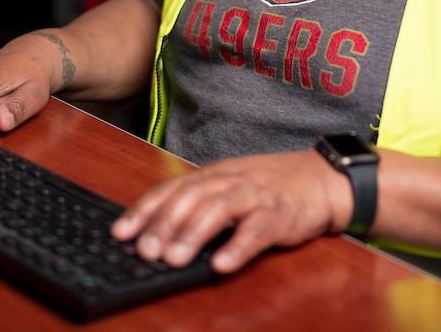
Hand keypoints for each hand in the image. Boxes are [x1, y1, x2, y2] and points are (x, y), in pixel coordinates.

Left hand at [111, 150, 352, 273]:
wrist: (320, 178)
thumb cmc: (268, 187)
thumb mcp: (230, 187)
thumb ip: (199, 204)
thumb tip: (157, 233)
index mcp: (213, 174)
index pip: (171, 188)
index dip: (144, 209)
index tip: (120, 232)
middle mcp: (229, 180)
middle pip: (190, 198)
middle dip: (164, 224)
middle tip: (145, 251)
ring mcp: (255, 195)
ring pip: (218, 210)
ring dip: (193, 235)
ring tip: (173, 259)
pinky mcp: (279, 214)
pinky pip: (256, 231)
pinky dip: (237, 247)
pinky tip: (222, 264)